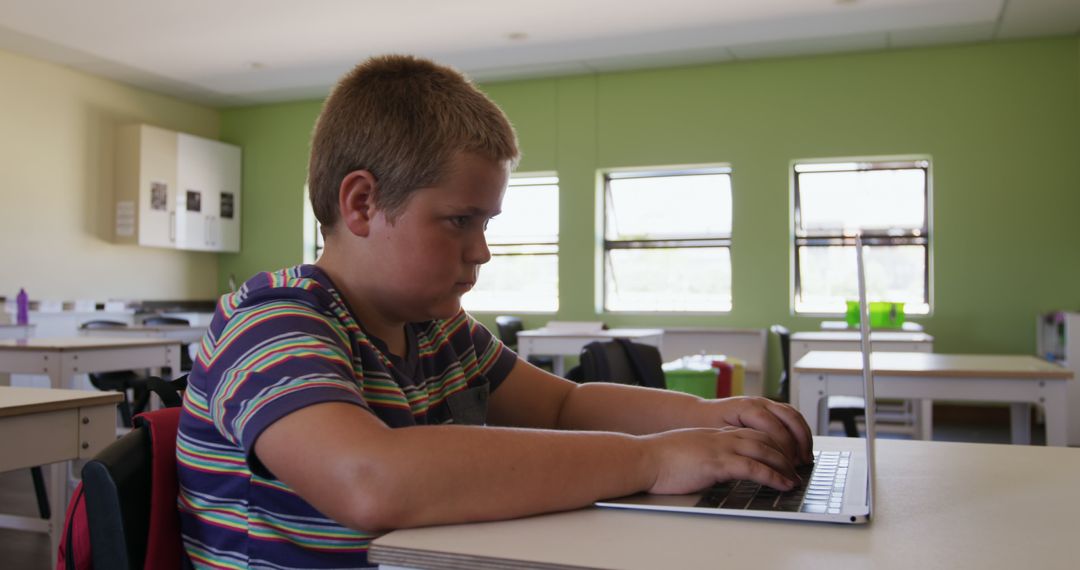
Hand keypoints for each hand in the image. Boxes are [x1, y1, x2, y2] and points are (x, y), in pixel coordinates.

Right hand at [640, 427, 798, 494]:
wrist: (643, 458)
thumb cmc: (659, 458)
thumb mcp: (688, 451)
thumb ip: (704, 454)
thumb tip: (712, 467)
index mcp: (714, 434)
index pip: (751, 432)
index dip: (772, 442)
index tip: (783, 455)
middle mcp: (721, 437)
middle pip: (763, 438)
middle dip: (784, 452)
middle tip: (796, 466)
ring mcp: (720, 448)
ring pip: (764, 450)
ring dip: (784, 464)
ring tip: (794, 478)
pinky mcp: (717, 463)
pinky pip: (753, 467)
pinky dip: (772, 476)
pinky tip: (782, 484)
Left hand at [702, 397, 813, 464]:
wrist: (695, 412)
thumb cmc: (704, 425)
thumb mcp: (719, 436)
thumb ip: (740, 444)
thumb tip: (760, 460)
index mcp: (746, 407)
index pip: (774, 427)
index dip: (784, 449)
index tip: (787, 468)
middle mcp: (758, 402)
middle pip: (789, 419)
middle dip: (799, 443)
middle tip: (801, 465)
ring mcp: (764, 402)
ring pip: (793, 415)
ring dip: (803, 436)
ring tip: (805, 458)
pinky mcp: (766, 407)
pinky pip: (789, 415)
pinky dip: (798, 430)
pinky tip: (800, 448)